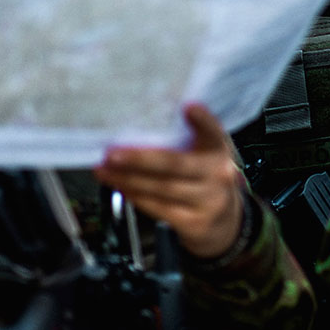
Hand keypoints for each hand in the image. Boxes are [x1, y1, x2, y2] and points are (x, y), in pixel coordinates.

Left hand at [94, 103, 243, 259]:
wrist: (225, 222)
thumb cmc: (207, 178)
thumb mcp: (206, 155)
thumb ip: (187, 139)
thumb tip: (142, 122)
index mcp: (219, 150)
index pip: (213, 132)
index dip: (203, 120)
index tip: (189, 107)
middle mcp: (217, 174)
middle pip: (176, 165)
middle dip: (139, 160)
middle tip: (112, 153)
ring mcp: (207, 201)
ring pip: (161, 189)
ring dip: (127, 179)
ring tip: (104, 170)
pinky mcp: (193, 222)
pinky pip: (158, 208)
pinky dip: (135, 196)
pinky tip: (120, 186)